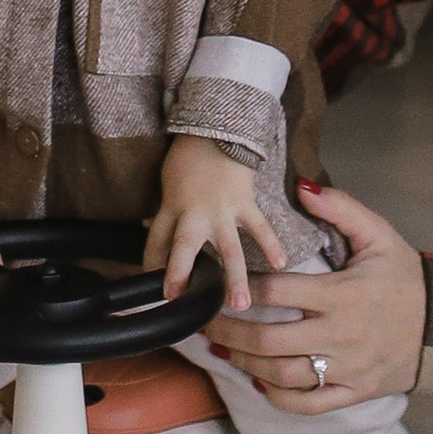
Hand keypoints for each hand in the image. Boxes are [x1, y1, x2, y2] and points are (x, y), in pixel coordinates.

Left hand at [145, 136, 285, 314]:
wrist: (218, 128)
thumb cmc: (189, 156)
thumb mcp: (168, 183)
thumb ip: (166, 210)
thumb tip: (152, 228)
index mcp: (171, 208)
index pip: (155, 241)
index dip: (151, 266)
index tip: (155, 290)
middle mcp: (194, 213)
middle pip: (183, 247)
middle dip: (180, 273)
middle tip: (178, 299)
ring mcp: (222, 210)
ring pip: (228, 249)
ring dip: (235, 278)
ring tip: (240, 305)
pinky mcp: (245, 203)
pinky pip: (260, 227)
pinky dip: (271, 245)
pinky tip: (281, 264)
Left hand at [201, 181, 428, 409]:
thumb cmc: (405, 277)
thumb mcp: (379, 235)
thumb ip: (340, 208)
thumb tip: (301, 187)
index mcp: (342, 294)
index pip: (277, 291)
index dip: (241, 288)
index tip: (216, 285)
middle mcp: (340, 335)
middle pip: (269, 339)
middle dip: (228, 332)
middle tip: (202, 323)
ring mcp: (346, 368)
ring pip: (283, 374)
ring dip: (245, 363)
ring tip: (222, 349)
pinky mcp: (354, 392)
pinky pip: (309, 403)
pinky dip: (279, 397)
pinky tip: (260, 382)